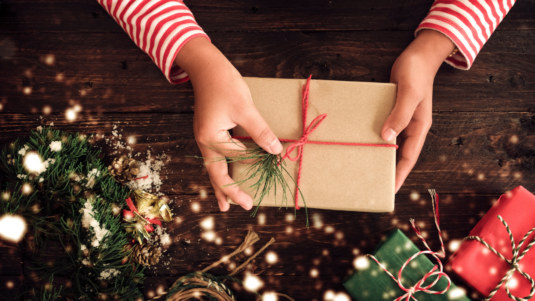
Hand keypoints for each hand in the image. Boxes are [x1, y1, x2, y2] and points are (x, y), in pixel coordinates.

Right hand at [175, 37, 282, 210]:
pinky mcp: (210, 132)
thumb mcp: (245, 108)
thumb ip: (260, 131)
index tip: (274, 161)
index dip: (257, 158)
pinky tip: (225, 175)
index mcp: (210, 138)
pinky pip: (216, 157)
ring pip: (214, 167)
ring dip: (221, 185)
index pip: (237, 156)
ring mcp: (205, 137)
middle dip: (229, 191)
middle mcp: (204, 141)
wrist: (205, 67)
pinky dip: (221, 169)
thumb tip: (276, 150)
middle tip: (243, 207)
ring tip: (225, 205)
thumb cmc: (224, 85)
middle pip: (216, 173)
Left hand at [381, 30, 453, 192]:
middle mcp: (411, 126)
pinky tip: (362, 139)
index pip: (408, 156)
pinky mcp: (392, 110)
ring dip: (380, 153)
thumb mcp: (409, 93)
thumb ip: (400, 114)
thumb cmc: (416, 72)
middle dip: (388, 169)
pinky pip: (384, 127)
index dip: (399, 174)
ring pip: (390, 142)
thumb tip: (387, 137)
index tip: (390, 189)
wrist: (418, 53)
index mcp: (419, 126)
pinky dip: (375, 135)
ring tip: (365, 166)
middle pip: (399, 154)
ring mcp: (401, 118)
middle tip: (373, 182)